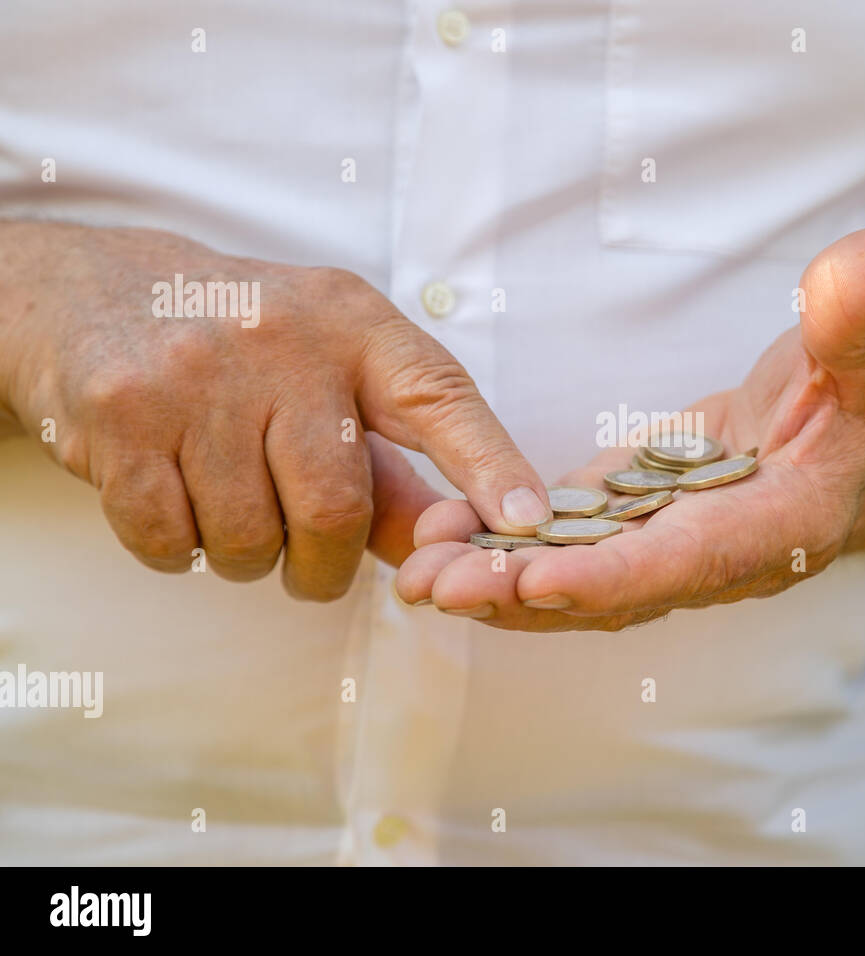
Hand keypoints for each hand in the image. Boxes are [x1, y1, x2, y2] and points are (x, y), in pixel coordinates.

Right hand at [0, 221, 551, 598]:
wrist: (96, 293)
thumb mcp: (333, 375)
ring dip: (250, 556)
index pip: (440, 397)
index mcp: (354, 323)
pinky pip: (174, 543)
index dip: (490, 465)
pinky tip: (180, 500)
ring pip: (251, 539)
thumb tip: (455, 548)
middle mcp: (282, 339)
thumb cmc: (246, 349)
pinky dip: (184, 552)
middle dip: (327, 564)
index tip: (529, 520)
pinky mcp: (121, 414)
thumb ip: (399, 465)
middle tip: (312, 562)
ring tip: (236, 506)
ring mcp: (196, 374)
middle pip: (337, 508)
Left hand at [395, 225, 864, 629]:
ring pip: (578, 576)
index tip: (532, 579)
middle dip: (522, 593)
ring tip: (412, 573)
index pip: (687, 562)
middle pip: (612, 589)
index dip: (610, 575)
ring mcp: (670, 546)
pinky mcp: (636, 519)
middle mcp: (715, 559)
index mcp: (779, 528)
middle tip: (431, 588)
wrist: (856, 445)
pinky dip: (506, 547)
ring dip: (497, 581)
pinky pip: (567, 542)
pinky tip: (439, 538)